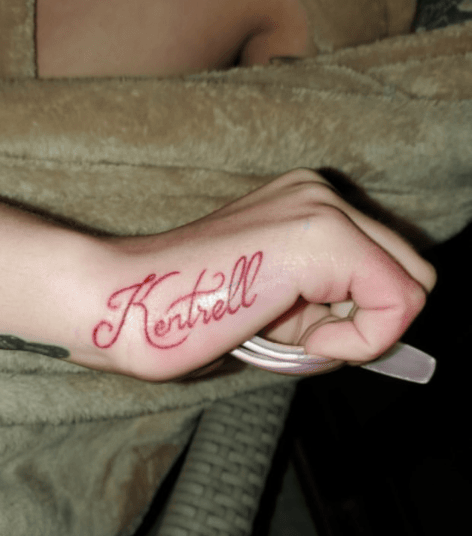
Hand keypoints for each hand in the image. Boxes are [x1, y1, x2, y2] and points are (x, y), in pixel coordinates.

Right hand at [108, 169, 434, 380]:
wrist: (124, 305)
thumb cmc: (183, 317)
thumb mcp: (275, 311)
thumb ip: (328, 309)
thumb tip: (388, 334)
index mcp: (305, 205)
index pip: (385, 268)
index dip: (361, 320)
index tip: (305, 338)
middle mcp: (319, 193)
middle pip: (409, 273)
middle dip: (368, 321)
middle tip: (302, 339)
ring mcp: (322, 207)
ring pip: (411, 288)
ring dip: (358, 330)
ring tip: (285, 332)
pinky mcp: (324, 234)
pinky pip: (397, 303)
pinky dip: (359, 341)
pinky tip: (300, 340)